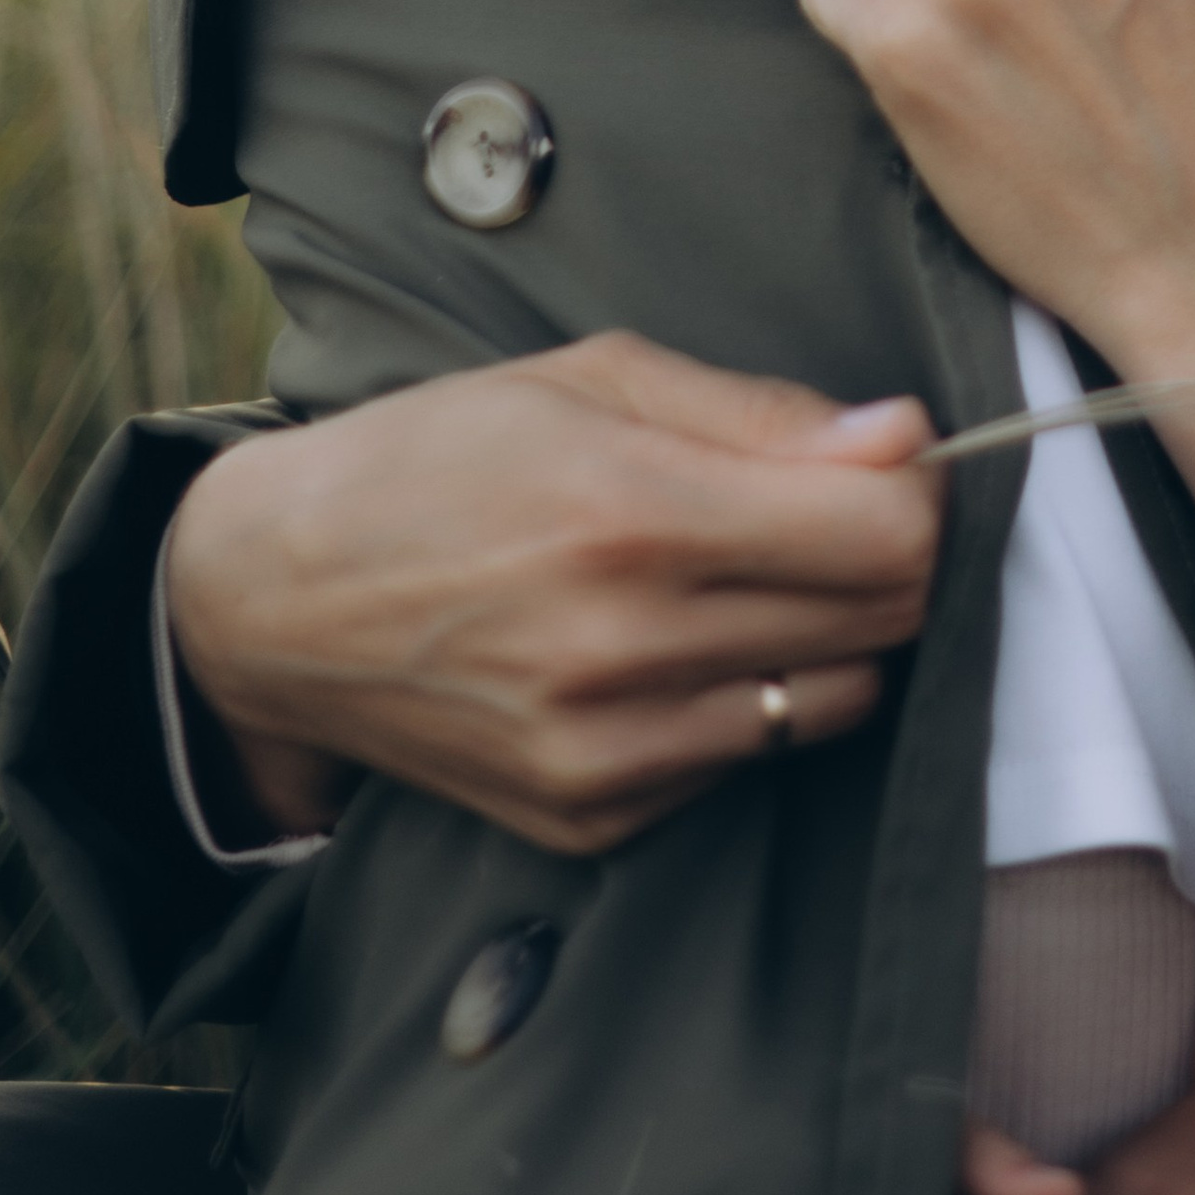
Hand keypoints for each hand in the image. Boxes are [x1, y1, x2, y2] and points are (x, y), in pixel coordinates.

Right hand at [163, 334, 941, 855]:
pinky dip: (740, 705)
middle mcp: (619, 646)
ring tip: (746, 585)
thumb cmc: (438, 458)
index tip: (892, 470)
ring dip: (824, 640)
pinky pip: (743, 762)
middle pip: (879, 622)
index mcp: (630, 513)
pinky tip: (667, 651)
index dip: (919, 496)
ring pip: (831, 703)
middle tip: (828, 519)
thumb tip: (904, 438)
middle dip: (884, 562)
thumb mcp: (592, 378)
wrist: (275, 599)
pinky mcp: (587, 817)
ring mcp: (602, 749)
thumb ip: (763, 413)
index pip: (884, 537)